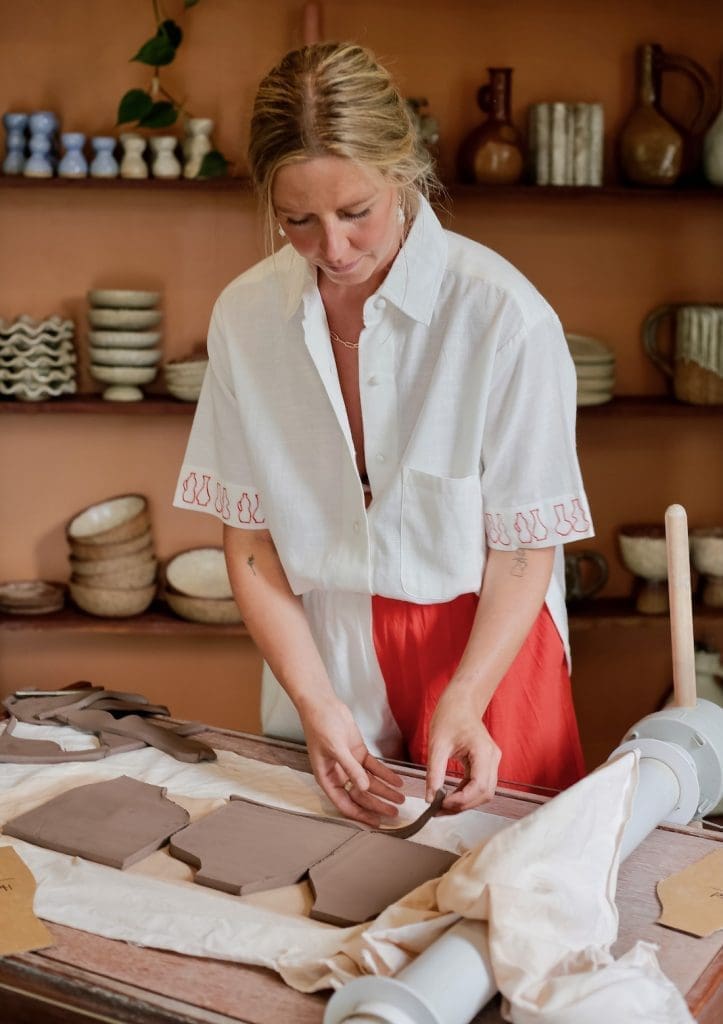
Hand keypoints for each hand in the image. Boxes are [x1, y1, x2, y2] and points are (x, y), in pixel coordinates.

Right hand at [298, 697, 404, 826]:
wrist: (322, 704)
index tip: (376, 823)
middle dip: (377, 805)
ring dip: (385, 790)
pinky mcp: (358, 752)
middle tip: (394, 812)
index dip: (361, 814)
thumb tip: (364, 787)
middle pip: (361, 795)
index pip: (345, 803)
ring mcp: (350, 763)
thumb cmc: (320, 725)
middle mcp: (339, 774)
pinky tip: (397, 781)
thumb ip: (351, 768)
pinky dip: (386, 774)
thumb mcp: (336, 748)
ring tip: (400, 798)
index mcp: (327, 778)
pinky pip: (374, 767)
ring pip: (370, 782)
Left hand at [426, 686, 500, 812]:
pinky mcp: (486, 763)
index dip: (461, 800)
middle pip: (485, 793)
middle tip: (438, 810)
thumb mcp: (437, 744)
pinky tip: (448, 796)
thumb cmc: (450, 715)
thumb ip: (434, 772)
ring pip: (484, 793)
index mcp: (483, 752)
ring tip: (441, 806)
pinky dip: (465, 794)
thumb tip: (430, 798)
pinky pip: (479, 785)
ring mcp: (492, 761)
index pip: (479, 786)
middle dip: (463, 805)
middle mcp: (493, 758)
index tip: (441, 804)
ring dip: (465, 802)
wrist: (461, 700)